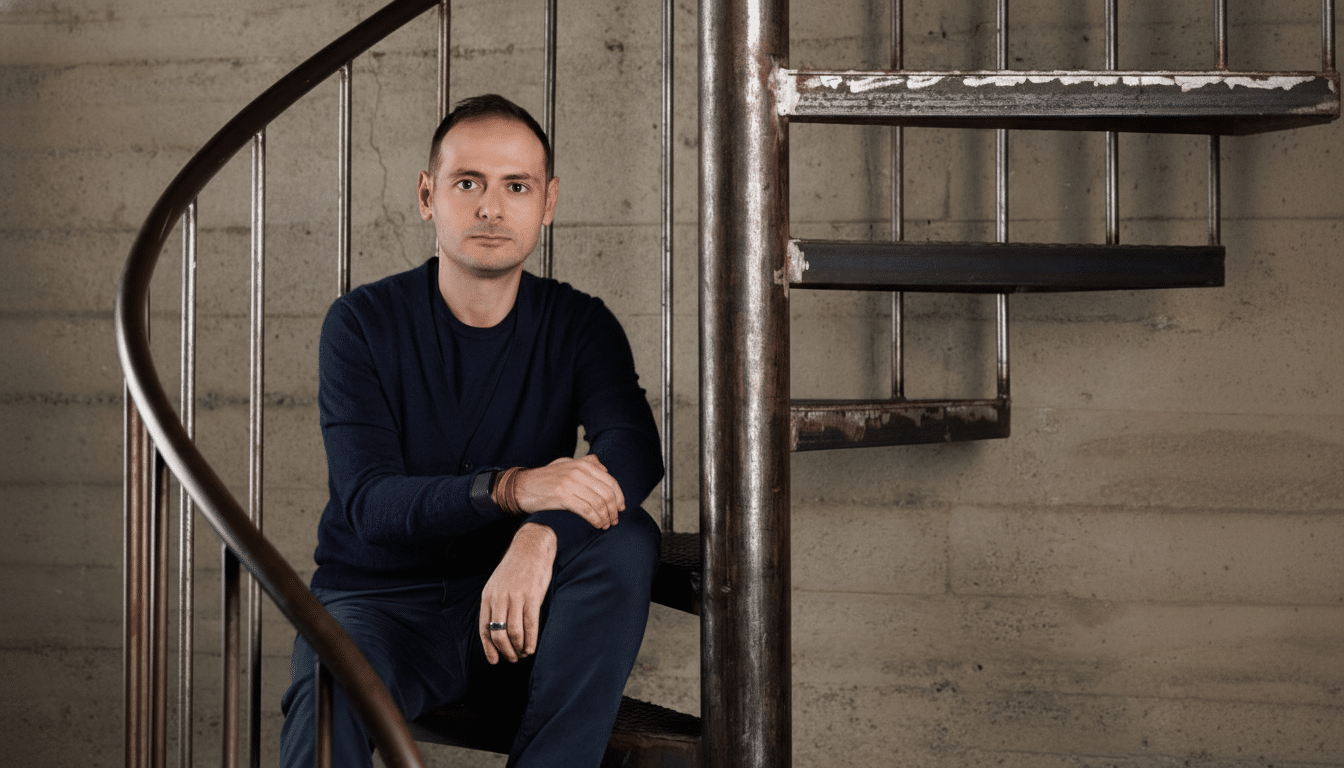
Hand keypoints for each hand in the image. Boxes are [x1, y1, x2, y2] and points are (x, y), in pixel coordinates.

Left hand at [479, 523, 555, 663]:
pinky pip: (530, 624)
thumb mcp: (497, 584)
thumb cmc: (515, 568)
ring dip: (518, 648)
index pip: (484, 628)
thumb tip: (496, 628)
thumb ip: (495, 603)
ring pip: (514, 632)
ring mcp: (516, 597)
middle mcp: (499, 598)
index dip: (488, 648)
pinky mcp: (532, 596)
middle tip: (512, 659)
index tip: (494, 661)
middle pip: (498, 634)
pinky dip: (530, 640)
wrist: (531, 547)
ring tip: (523, 654)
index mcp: (488, 596)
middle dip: (505, 651)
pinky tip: (531, 647)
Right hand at [511, 454, 624, 529]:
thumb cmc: (544, 478)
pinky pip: (587, 510)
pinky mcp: (562, 496)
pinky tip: (596, 525)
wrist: (521, 486)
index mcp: (582, 464)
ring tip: (605, 525)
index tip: (621, 508)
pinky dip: (595, 519)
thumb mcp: (565, 465)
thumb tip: (604, 469)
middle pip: (607, 493)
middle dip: (614, 509)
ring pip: (599, 503)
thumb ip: (585, 464)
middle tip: (614, 520)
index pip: (610, 481)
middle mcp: (578, 472)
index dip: (619, 496)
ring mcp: (570, 483)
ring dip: (606, 517)